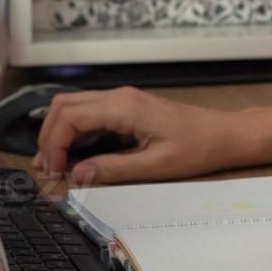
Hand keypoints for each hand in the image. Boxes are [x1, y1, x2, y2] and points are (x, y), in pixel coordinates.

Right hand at [33, 87, 237, 183]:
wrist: (223, 135)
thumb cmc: (197, 148)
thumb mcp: (156, 166)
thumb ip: (114, 169)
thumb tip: (77, 174)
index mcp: (124, 107)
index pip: (69, 117)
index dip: (53, 145)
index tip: (54, 172)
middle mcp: (119, 97)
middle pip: (63, 106)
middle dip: (48, 137)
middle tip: (48, 169)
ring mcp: (122, 100)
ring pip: (72, 107)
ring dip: (57, 133)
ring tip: (53, 164)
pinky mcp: (126, 108)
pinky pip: (89, 113)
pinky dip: (73, 131)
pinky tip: (71, 154)